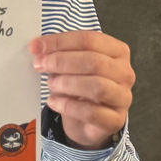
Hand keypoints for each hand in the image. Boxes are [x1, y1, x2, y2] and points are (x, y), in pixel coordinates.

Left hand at [29, 30, 133, 150]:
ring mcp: (123, 97)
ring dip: (67, 83)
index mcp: (117, 51)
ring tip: (51, 84)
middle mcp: (125, 72)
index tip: (36, 47)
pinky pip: (91, 112)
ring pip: (96, 86)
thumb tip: (37, 47)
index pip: (89, 40)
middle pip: (94, 61)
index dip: (60, 42)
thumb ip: (57, 53)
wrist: (88, 120)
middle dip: (62, 62)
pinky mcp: (116, 120)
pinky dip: (68, 106)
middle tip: (40, 65)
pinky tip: (53, 102)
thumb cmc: (80, 84)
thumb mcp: (70, 64)